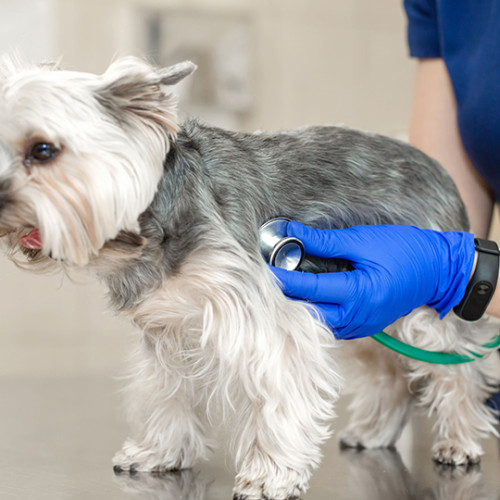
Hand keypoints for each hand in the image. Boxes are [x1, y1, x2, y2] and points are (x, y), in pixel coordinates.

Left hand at [270, 222, 474, 339]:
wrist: (438, 271)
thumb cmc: (404, 250)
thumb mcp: (364, 240)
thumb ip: (325, 242)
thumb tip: (292, 234)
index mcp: (359, 294)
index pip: (310, 290)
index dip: (283, 280)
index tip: (263, 269)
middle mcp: (358, 317)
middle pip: (310, 315)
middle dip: (288, 301)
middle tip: (268, 283)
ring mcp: (362, 325)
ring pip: (320, 324)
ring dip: (302, 309)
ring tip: (284, 290)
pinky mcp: (364, 326)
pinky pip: (333, 325)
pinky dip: (318, 313)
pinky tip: (308, 299)